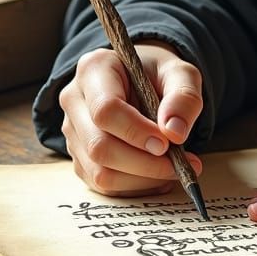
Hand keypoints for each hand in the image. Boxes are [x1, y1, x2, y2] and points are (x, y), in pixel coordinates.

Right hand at [59, 41, 203, 196]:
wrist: (143, 81)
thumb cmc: (159, 74)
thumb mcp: (181, 74)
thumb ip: (183, 97)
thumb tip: (175, 133)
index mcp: (94, 69)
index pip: (106, 110)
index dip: (136, 132)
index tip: (167, 143)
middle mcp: (75, 101)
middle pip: (99, 145)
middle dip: (143, 162)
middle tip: (179, 164)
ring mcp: (73, 132)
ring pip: (99, 171)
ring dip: (141, 179)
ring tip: (175, 170)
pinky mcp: (79, 157)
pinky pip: (102, 184)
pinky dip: (135, 186)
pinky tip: (159, 177)